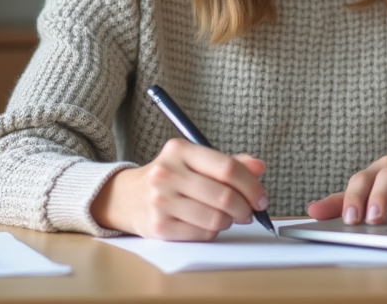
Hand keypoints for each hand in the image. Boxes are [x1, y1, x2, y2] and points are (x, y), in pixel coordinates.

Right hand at [91, 138, 267, 240]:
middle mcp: (167, 173)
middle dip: (245, 208)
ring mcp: (161, 201)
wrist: (125, 197)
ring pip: (216, 219)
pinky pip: (202, 235)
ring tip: (226, 218)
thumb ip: (228, 164)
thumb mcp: (194, 162)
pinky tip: (207, 225)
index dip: (251, 186)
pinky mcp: (158, 226)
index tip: (261, 198)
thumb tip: (259, 167)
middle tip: (249, 212)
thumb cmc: (169, 178)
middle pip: (224, 196)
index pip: (227, 168)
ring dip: (229, 222)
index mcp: (180, 150)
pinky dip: (212, 233)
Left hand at [305, 155, 386, 225]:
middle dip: (355, 197)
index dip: (334, 199)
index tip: (314, 214)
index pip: (352, 185)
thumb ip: (357, 207)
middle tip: (351, 221)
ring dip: (380, 197)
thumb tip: (315, 211)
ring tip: (375, 220)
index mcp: (379, 175)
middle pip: (366, 176)